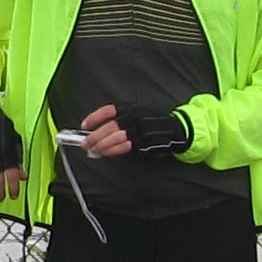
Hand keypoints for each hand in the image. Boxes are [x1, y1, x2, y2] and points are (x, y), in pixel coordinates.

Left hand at [77, 102, 191, 157]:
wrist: (176, 129)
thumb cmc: (153, 122)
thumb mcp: (138, 112)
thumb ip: (121, 118)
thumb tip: (97, 129)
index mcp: (131, 108)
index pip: (108, 110)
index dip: (94, 118)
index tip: (84, 125)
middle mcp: (135, 117)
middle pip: (110, 126)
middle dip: (95, 136)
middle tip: (85, 143)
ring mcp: (140, 130)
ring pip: (116, 138)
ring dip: (102, 145)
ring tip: (93, 149)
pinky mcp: (144, 142)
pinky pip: (125, 147)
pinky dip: (113, 151)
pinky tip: (106, 153)